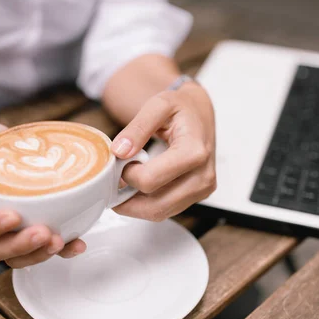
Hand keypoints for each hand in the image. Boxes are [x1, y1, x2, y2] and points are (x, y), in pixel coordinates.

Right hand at [0, 123, 85, 267]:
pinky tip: (78, 244)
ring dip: (40, 254)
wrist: (4, 143)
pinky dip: (63, 251)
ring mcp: (10, 234)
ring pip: (20, 257)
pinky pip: (45, 248)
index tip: (13, 216)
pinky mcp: (33, 231)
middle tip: (44, 232)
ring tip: (60, 241)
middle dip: (21, 246)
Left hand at [110, 81, 215, 220]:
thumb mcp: (158, 105)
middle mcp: (203, 176)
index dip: (127, 175)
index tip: (121, 162)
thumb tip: (120, 151)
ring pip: (160, 213)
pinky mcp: (199, 196)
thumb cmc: (181, 108)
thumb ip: (137, 127)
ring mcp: (203, 189)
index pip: (150, 180)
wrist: (200, 113)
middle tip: (115, 180)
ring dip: (136, 205)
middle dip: (127, 198)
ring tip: (125, 183)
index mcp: (194, 152)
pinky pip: (167, 210)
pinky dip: (147, 205)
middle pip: (155, 206)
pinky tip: (139, 188)